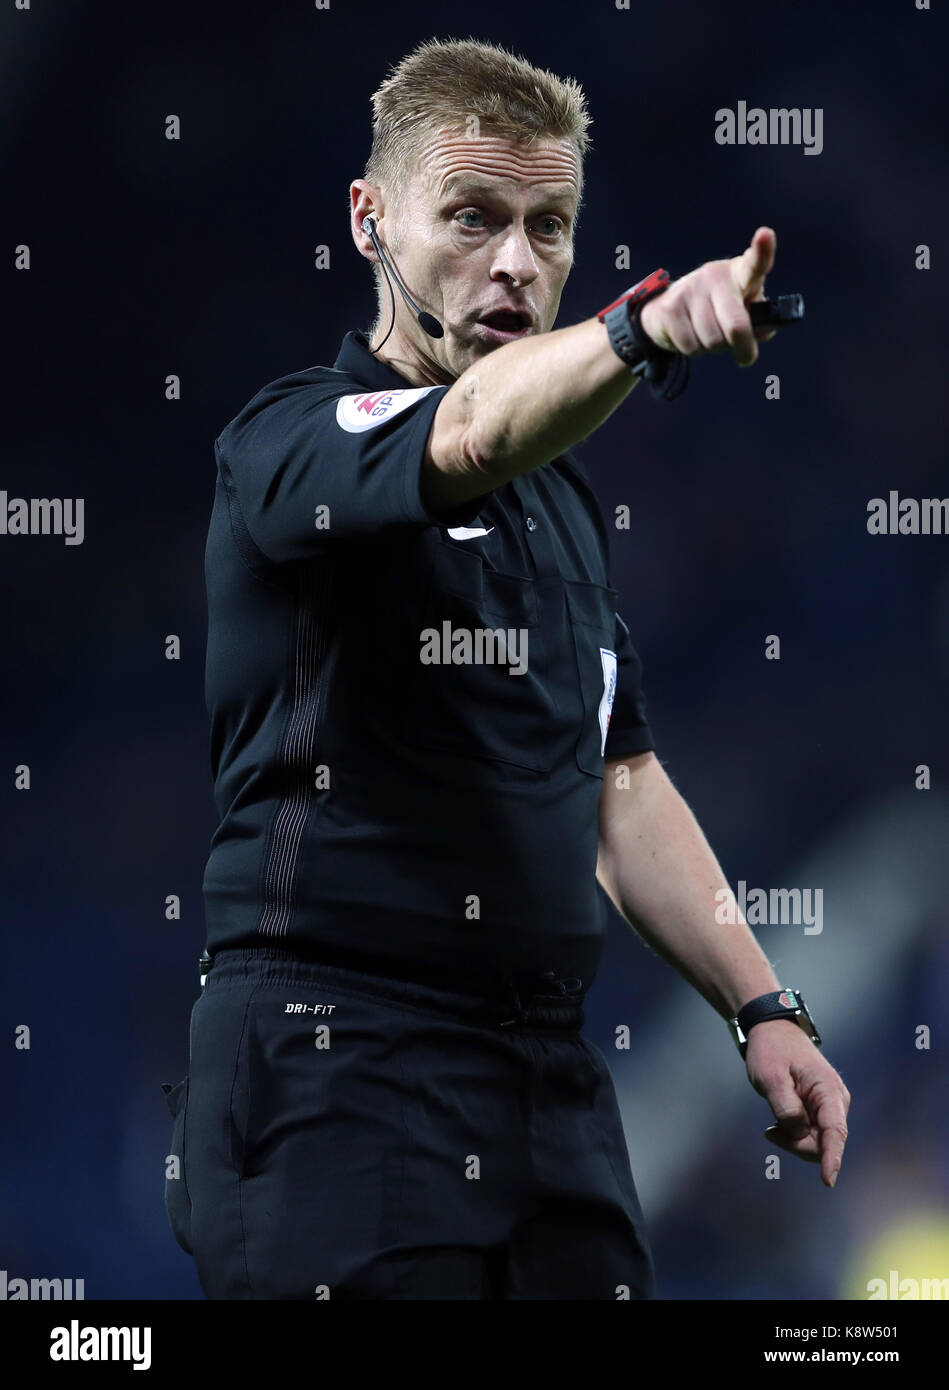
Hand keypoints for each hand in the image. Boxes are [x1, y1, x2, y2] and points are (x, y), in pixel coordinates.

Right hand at [638, 226, 778, 367]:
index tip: (766, 235)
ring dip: (714, 349)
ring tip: (707, 335)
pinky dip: (694, 351)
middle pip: (736, 325)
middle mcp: (715, 275)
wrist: (665, 312)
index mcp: (739, 273)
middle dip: (743, 347)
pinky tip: (690, 335)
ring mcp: (690, 289)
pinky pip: (691, 346)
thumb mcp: (742, 310)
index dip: (763, 250)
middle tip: (745, 356)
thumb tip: (764, 332)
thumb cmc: (716, 311)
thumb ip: (759, 322)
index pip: (755, 263)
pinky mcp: (670, 308)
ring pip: (713, 341)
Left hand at [743, 1017, 850, 1187]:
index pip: (834, 1131)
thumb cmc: (772, 1050)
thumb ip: (785, 1107)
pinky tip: (776, 1127)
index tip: (828, 1180)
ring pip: (816, 1141)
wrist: (773, 1032)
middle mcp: (836, 1101)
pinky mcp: (820, 1111)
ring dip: (794, 1141)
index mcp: (828, 1090)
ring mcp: (829, 1107)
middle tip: (769, 1132)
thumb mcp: (771, 1077)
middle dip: (797, 1145)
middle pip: (823, 1142)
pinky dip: (793, 1135)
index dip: (831, 1158)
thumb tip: (799, 1133)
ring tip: (771, 1128)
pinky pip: (810, 1134)